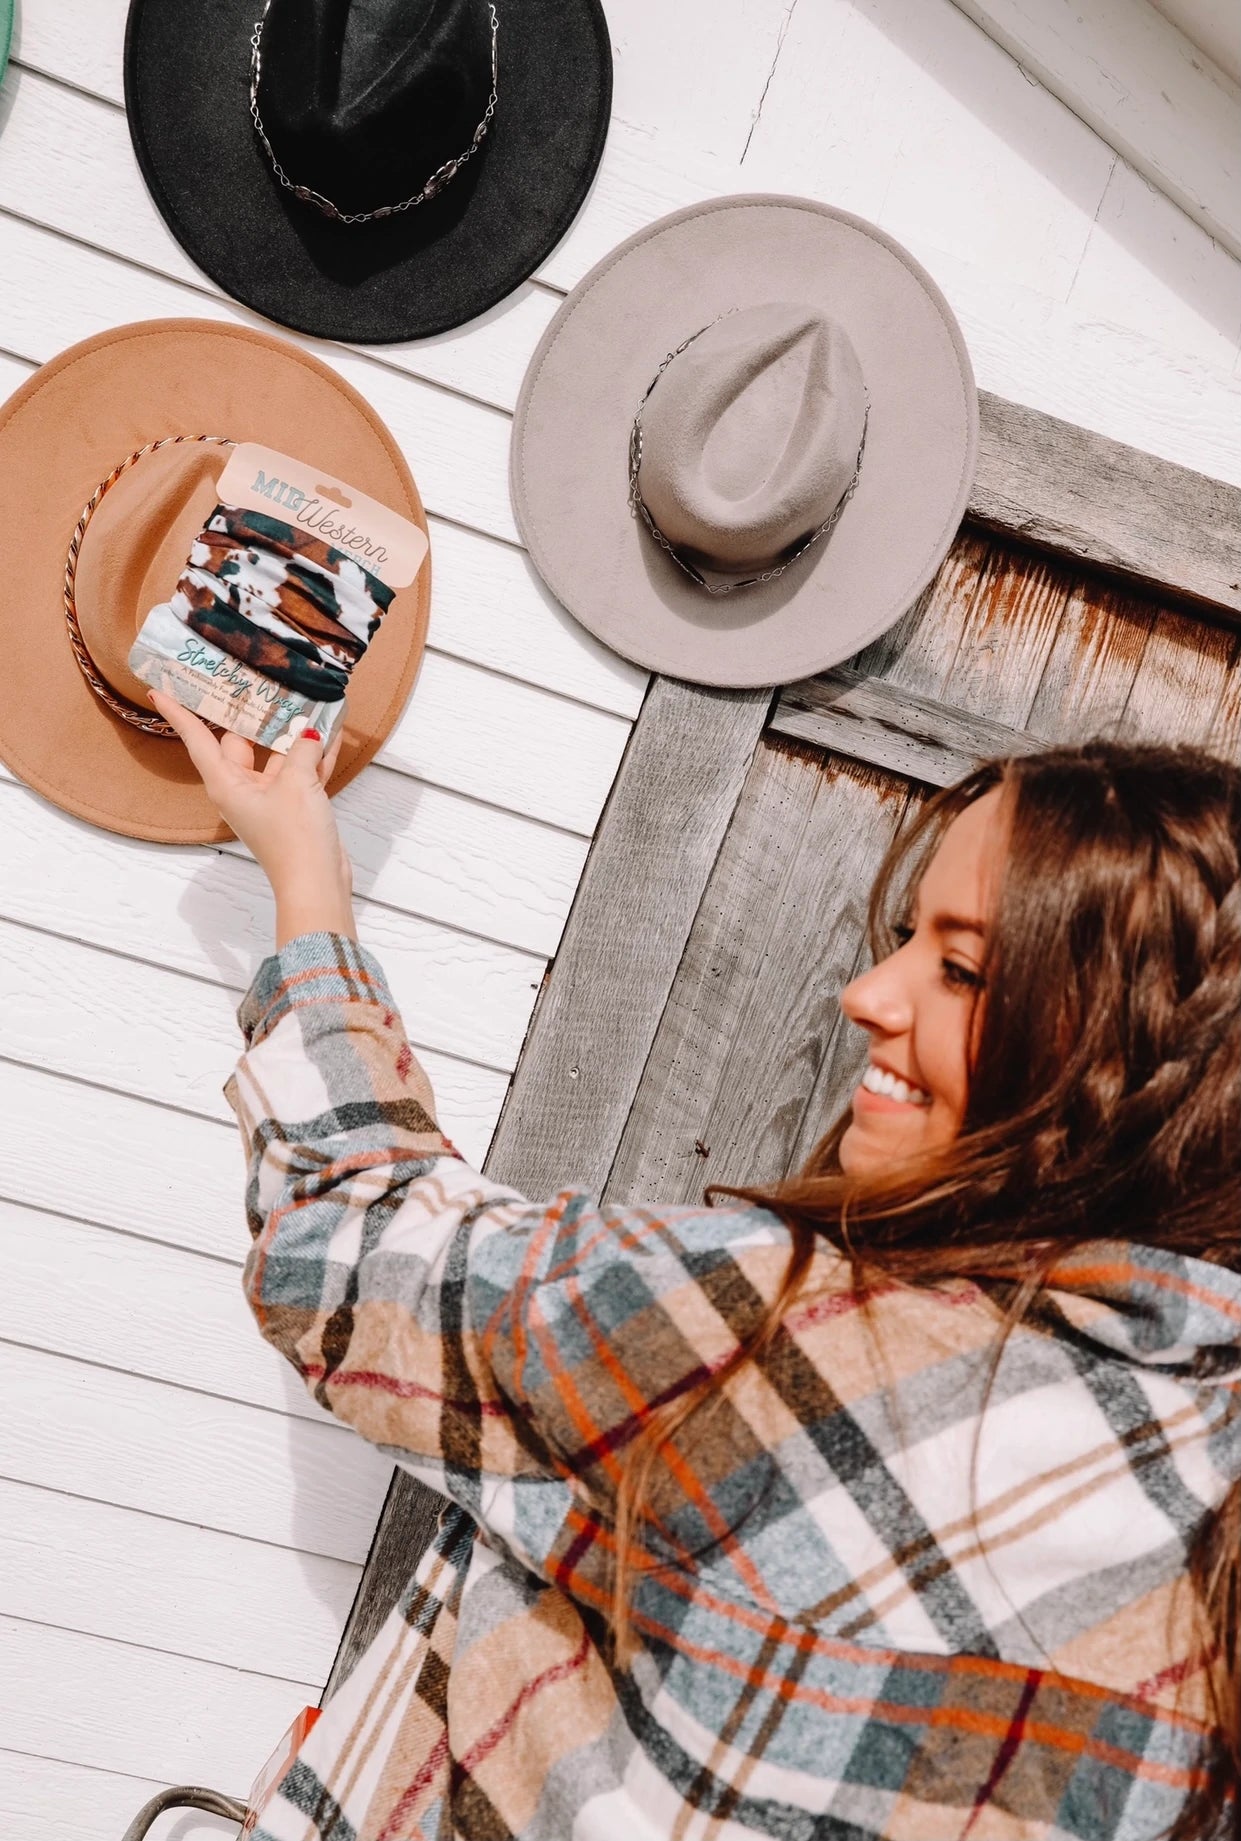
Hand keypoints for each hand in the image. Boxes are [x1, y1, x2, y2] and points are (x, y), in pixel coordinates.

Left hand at [151, 691, 356, 946]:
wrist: (317, 883)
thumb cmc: (294, 839)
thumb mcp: (297, 783)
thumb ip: (301, 750)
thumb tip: (309, 732)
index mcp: (227, 784)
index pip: (198, 740)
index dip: (179, 713)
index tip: (161, 690)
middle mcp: (242, 788)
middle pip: (240, 740)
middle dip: (253, 712)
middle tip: (255, 678)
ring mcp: (268, 797)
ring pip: (276, 754)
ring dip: (293, 732)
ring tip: (307, 698)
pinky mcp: (292, 806)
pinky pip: (300, 771)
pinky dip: (314, 755)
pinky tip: (333, 732)